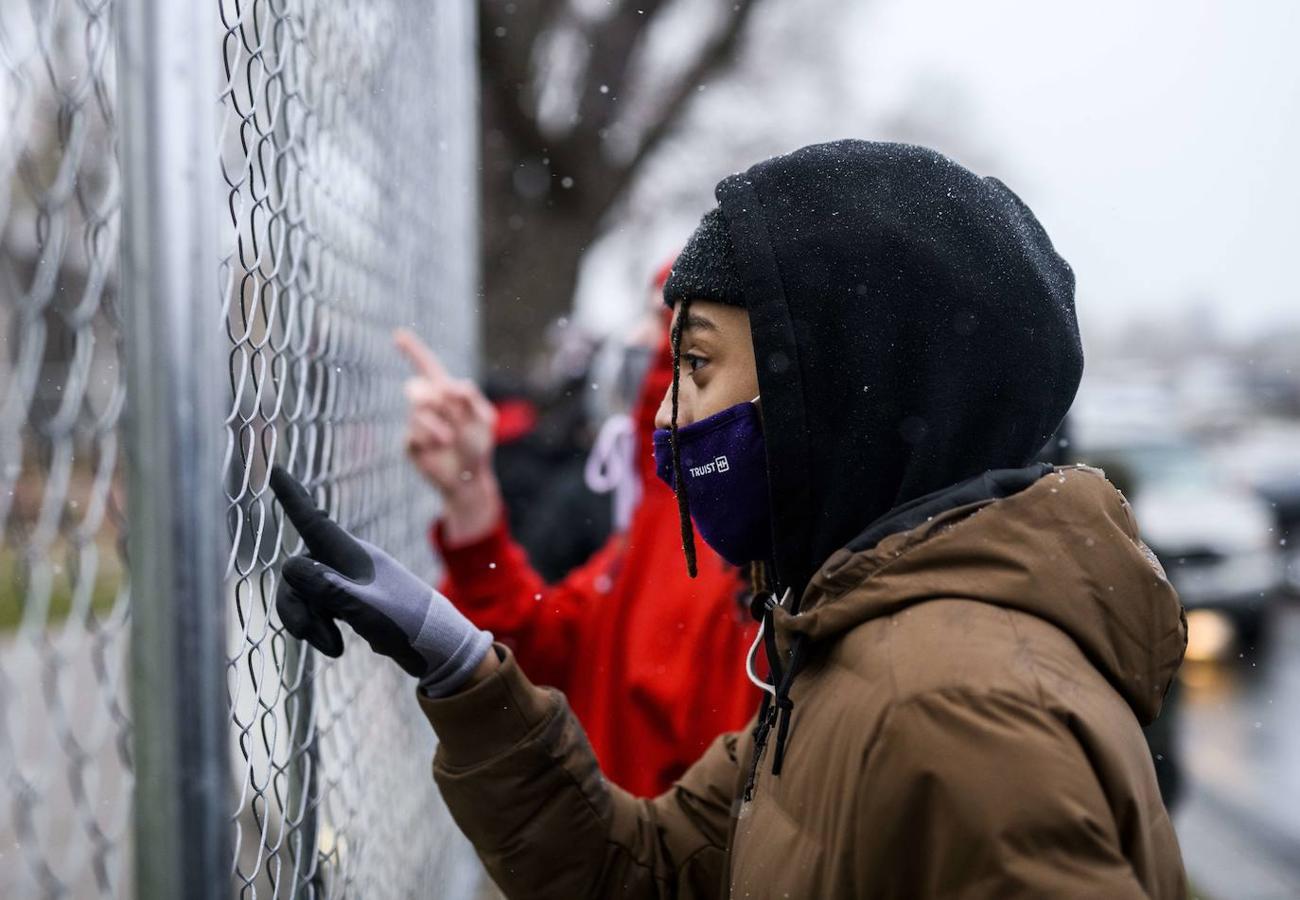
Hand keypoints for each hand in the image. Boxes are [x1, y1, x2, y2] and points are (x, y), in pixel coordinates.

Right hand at [270, 466, 493, 695]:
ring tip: (331, 646)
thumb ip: (326, 587)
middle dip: (294, 605)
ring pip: (303, 594)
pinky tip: (335, 646)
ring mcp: (347, 582)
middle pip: (297, 572)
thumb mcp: (363, 607)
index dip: (292, 497)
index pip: (314, 521)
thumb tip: (289, 565)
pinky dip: (319, 628)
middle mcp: (347, 562)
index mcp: (352, 555)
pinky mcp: (349, 602)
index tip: (278, 469)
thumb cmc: (405, 623)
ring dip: (308, 622)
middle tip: (307, 634)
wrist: (435, 647)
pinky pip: (316, 607)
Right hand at [394, 329, 502, 543]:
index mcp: (446, 394)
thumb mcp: (484, 419)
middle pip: (417, 388)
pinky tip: (439, 449)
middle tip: (447, 412)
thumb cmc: (479, 445)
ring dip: (438, 426)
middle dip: (433, 400)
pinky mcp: (410, 444)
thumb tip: (450, 385)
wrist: (469, 478)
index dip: (413, 351)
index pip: (427, 367)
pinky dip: (430, 442)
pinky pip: (412, 435)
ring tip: (450, 439)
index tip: (398, 334)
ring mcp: (417, 424)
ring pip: (417, 413)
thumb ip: (471, 399)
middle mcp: (428, 405)